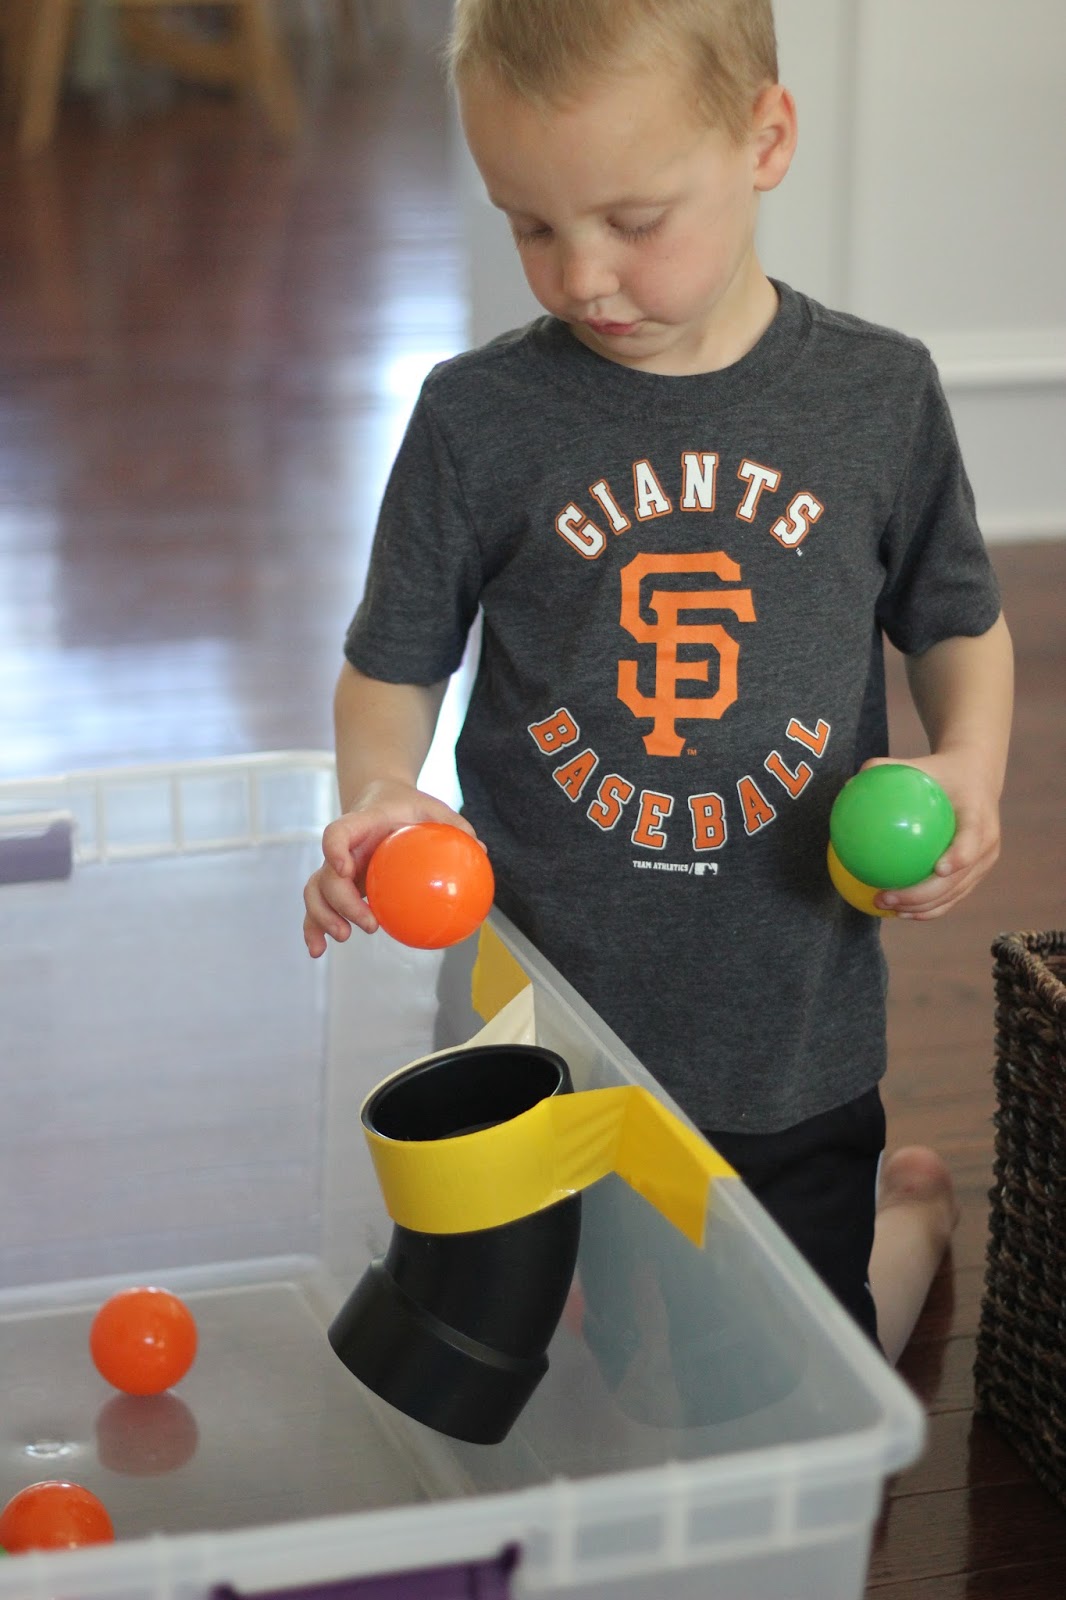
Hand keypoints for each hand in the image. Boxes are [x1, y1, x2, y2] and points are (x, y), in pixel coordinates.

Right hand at [302, 781, 474, 955]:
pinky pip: (319, 906)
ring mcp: (336, 867)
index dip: (336, 850)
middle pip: (328, 875)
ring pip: (316, 893)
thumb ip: (455, 825)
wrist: (381, 798)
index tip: (347, 869)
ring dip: (323, 918)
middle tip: (369, 923)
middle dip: (342, 902)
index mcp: (362, 824)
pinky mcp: (337, 885)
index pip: (338, 833)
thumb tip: (481, 850)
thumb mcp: (433, 808)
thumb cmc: (408, 806)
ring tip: (344, 937)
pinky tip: (318, 952)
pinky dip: (313, 929)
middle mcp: (344, 848)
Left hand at [861, 755, 1001, 920]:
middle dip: (922, 895)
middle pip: (958, 879)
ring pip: (953, 894)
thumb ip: (884, 769)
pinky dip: (926, 907)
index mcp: (979, 815)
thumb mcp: (918, 765)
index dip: (960, 856)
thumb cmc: (939, 772)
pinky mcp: (975, 875)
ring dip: (920, 907)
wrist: (976, 780)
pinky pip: (950, 897)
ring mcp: (983, 864)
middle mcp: (987, 844)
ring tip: (885, 907)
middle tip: (885, 896)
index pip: (972, 838)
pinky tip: (896, 911)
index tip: (938, 869)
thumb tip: (847, 784)